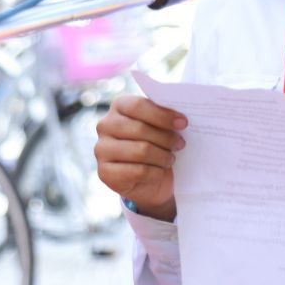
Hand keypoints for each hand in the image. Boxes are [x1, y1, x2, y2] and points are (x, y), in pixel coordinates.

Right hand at [95, 95, 186, 221]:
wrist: (148, 178)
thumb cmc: (156, 144)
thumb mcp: (160, 126)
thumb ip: (164, 117)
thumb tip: (180, 119)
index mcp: (119, 106)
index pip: (138, 106)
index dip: (162, 115)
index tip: (183, 123)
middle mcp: (105, 125)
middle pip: (140, 129)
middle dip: (165, 138)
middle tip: (180, 144)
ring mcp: (102, 149)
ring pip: (140, 151)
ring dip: (162, 156)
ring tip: (171, 158)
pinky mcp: (105, 173)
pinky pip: (138, 171)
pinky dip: (156, 172)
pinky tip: (160, 171)